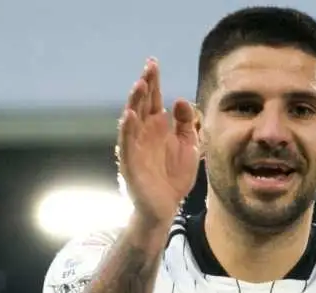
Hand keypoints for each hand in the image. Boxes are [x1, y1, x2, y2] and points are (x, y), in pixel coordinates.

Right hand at [116, 59, 199, 223]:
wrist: (166, 206)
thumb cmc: (174, 176)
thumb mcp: (188, 146)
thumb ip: (186, 123)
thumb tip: (179, 99)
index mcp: (157, 127)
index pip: (152, 98)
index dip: (153, 81)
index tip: (153, 63)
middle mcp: (143, 133)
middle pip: (141, 104)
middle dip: (144, 85)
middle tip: (149, 67)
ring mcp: (135, 146)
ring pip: (132, 119)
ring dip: (134, 102)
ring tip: (140, 85)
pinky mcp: (131, 162)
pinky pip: (126, 143)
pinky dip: (127, 129)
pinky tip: (130, 115)